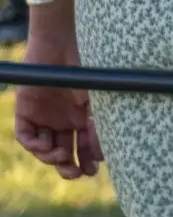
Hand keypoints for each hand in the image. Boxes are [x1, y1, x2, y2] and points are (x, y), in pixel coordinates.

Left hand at [13, 28, 101, 180]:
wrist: (62, 42)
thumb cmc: (86, 67)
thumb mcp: (97, 100)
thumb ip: (98, 126)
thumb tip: (103, 156)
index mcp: (82, 116)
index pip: (83, 145)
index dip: (87, 160)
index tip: (92, 170)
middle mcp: (62, 119)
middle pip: (63, 151)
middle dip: (68, 166)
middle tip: (74, 173)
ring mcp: (43, 116)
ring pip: (44, 148)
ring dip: (51, 157)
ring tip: (60, 155)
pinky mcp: (25, 111)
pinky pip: (26, 136)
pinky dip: (34, 145)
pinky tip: (45, 145)